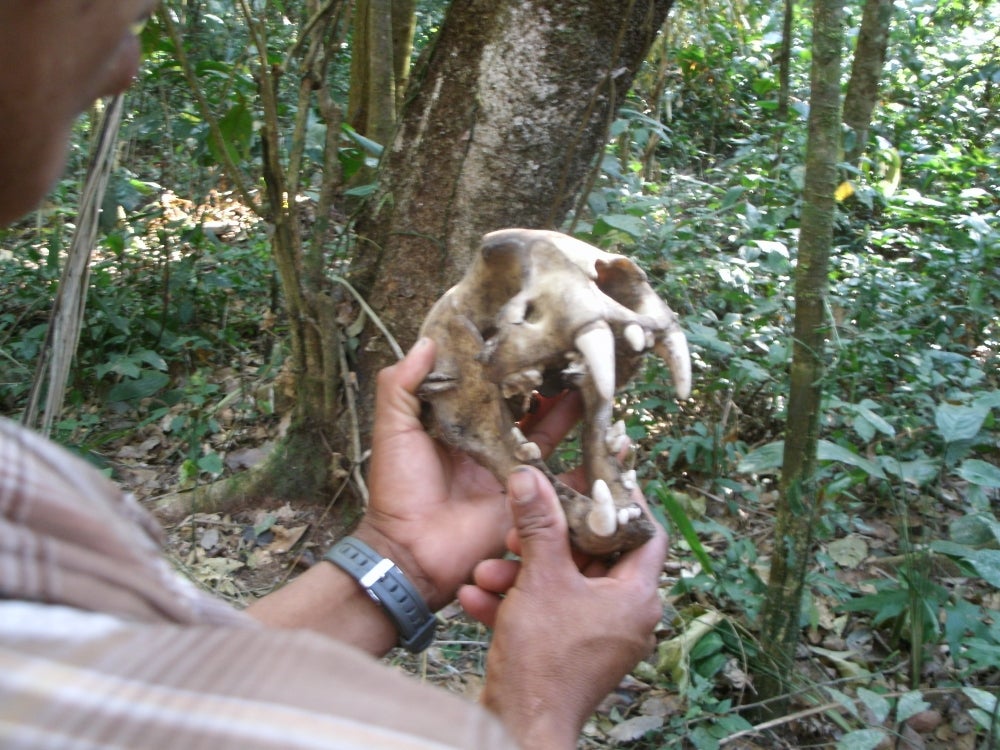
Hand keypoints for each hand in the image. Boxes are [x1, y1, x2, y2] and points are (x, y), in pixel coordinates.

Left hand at [354, 337, 582, 610]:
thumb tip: (428, 341)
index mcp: (453, 422)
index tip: (522, 327)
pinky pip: (558, 468)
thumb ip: (401, 386)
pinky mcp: (527, 491)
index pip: (482, 383)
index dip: (499, 360)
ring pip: (544, 428)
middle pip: (520, 402)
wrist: (414, 551)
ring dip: (565, 405)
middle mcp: (485, 439)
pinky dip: (579, 450)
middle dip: (541, 378)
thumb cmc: (398, 488)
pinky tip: (600, 423)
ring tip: (591, 375)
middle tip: (568, 347)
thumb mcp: (392, 430)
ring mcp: (508, 465)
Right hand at [458, 466, 666, 749]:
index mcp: (635, 596)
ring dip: (522, 572)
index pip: (645, 533)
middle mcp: (624, 616)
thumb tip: (531, 478)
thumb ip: (538, 525)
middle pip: (593, 556)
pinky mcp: (572, 653)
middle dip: (547, 540)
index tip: (586, 482)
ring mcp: (598, 637)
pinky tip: (478, 595)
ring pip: (563, 584)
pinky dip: (518, 602)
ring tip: (488, 568)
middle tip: (518, 526)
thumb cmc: (543, 662)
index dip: (618, 503)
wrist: (520, 728)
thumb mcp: (539, 579)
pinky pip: (548, 613)